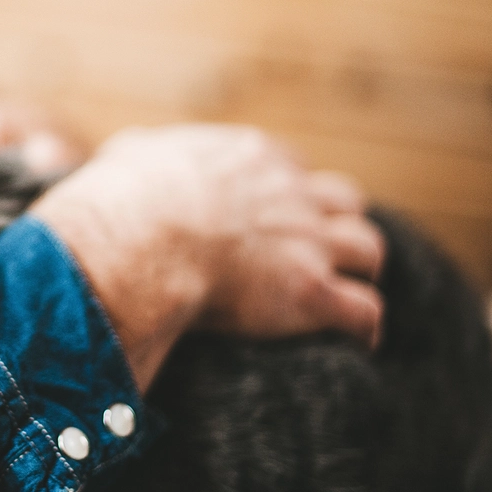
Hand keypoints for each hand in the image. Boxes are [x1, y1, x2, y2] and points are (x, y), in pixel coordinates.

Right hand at [30, 124, 384, 392]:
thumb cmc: (124, 199)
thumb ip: (142, 152)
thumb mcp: (130, 155)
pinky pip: (364, 309)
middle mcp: (289, 191)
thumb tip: (125, 158)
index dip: (287, 193)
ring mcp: (307, 240)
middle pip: (342, 199)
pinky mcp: (312, 290)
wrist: (138, 239)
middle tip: (317, 251)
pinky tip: (357, 339)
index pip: (291, 167)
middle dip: (334, 223)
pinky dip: (363, 325)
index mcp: (250, 156)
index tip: (274, 216)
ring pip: (367, 247)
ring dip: (358, 269)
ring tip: (345, 291)